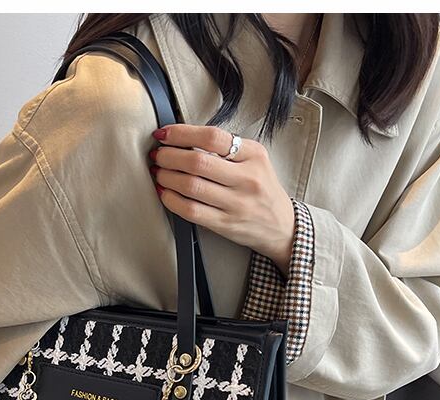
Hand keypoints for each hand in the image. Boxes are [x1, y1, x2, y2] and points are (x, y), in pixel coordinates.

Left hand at [149, 124, 295, 277]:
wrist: (281, 226)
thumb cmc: (261, 190)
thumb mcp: (254, 161)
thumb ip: (226, 149)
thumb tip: (183, 139)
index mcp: (254, 155)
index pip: (212, 137)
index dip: (182, 133)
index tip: (164, 133)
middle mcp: (247, 179)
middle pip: (198, 162)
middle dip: (169, 156)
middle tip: (158, 155)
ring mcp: (236, 203)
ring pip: (191, 186)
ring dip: (167, 177)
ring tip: (159, 172)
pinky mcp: (225, 224)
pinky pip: (191, 211)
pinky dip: (172, 200)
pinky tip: (165, 193)